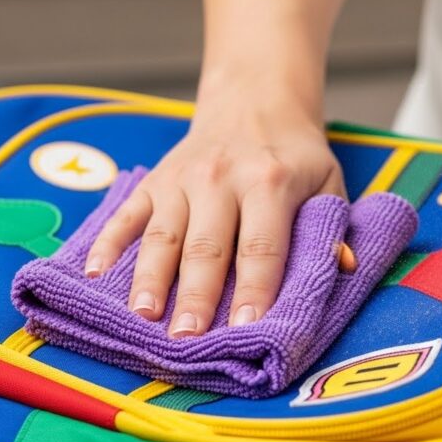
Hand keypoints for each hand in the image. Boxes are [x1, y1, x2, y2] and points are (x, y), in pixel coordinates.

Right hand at [85, 80, 345, 337]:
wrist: (255, 102)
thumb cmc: (296, 156)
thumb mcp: (329, 182)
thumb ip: (333, 226)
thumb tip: (344, 268)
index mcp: (270, 182)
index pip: (261, 245)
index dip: (255, 288)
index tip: (246, 326)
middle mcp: (220, 179)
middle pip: (206, 247)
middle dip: (196, 295)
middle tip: (187, 338)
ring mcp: (181, 179)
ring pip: (162, 235)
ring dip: (150, 279)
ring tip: (143, 318)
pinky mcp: (154, 180)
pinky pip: (126, 214)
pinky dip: (109, 244)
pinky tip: (97, 276)